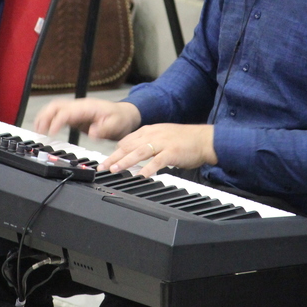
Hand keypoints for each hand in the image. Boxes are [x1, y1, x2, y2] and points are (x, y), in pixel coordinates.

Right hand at [34, 98, 140, 140]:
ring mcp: (76, 110)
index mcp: (87, 108)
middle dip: (44, 117)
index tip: (50, 133)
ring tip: (36, 129)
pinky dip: (49, 119)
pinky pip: (58, 114)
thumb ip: (104, 130)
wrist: (125, 114)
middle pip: (56, 106)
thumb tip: (92, 133)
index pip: (66, 112)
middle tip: (38, 131)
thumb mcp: (116, 125)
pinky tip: (44, 127)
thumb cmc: (120, 119)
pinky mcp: (75, 115)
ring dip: (44, 117)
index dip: (56, 122)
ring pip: (54, 108)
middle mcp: (79, 106)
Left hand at [101, 124, 216, 177]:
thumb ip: (146, 142)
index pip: (127, 140)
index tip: (105, 161)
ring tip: (116, 169)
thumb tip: (130, 151)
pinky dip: (149, 168)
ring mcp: (163, 143)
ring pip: (140, 151)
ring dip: (126, 161)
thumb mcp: (161, 136)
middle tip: (103, 167)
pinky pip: (158, 161)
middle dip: (114, 157)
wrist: (204, 139)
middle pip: (129, 146)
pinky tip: (142, 175)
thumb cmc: (184, 140)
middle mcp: (153, 135)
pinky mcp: (172, 152)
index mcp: (149, 131)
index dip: (114, 151)